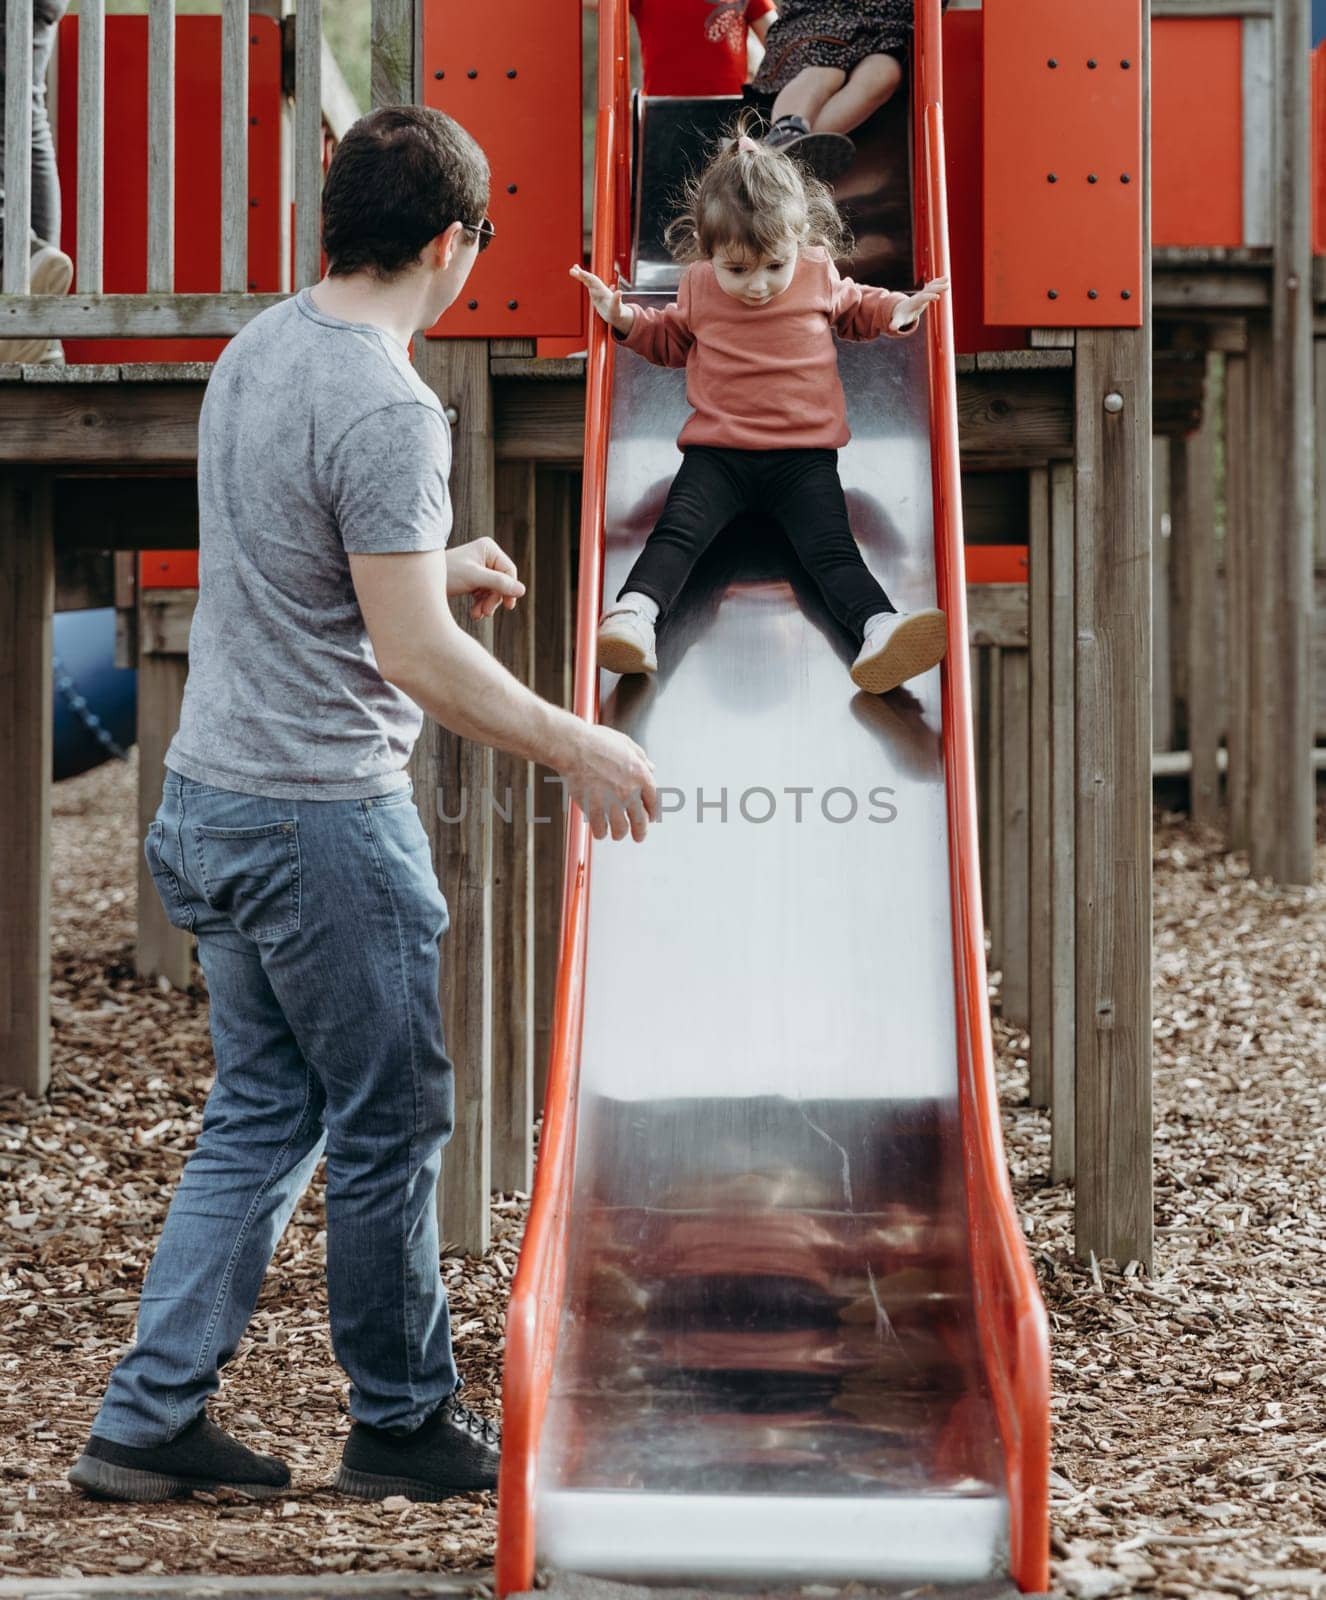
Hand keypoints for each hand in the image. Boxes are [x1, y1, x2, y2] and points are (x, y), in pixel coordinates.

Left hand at [446, 537, 525, 620]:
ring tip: (477, 615)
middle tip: (486, 613)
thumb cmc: (446, 574)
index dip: (509, 589)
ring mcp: (479, 568)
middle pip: (502, 582)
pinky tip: (474, 613)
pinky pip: (484, 594)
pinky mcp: (472, 580)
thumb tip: (522, 591)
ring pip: (494, 591)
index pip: (508, 571)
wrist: (420, 582)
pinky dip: (481, 604)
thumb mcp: (475, 578)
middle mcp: (485, 556)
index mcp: (488, 548)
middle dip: (494, 599)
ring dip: (487, 604)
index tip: (508, 606)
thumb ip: (499, 583)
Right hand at [559, 721, 656, 841]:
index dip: (652, 813)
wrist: (575, 747)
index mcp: (641, 776)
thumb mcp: (626, 744)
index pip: (654, 802)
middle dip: (640, 833)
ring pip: (621, 830)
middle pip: (640, 821)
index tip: (649, 818)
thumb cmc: (597, 742)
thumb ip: (641, 759)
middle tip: (638, 837)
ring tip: (615, 833)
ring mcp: (613, 802)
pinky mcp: (595, 809)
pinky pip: (600, 830)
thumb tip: (652, 768)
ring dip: (619, 834)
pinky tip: (599, 830)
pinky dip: (600, 832)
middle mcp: (630, 792)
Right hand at [570, 264, 634, 335]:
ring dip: (581, 275)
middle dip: (582, 274)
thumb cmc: (617, 313)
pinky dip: (583, 278)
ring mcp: (597, 291)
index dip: (587, 276)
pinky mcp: (595, 293)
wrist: (618, 314)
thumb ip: (616, 300)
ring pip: (588, 280)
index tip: (580, 272)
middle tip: (572, 270)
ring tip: (572, 269)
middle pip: (590, 279)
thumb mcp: (616, 308)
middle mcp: (600, 289)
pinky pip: (588, 284)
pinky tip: (577, 273)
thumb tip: (619, 292)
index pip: (594, 281)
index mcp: (603, 291)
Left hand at [890, 274, 948, 330]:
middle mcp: (918, 296)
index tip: (937, 297)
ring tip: (948, 278)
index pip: (922, 298)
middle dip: (936, 288)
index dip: (929, 297)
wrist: (900, 309)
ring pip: (931, 286)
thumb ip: (895, 323)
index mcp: (914, 302)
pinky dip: (938, 283)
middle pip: (928, 290)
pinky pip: (932, 287)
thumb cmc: (900, 316)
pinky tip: (946, 280)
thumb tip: (891, 328)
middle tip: (946, 286)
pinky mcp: (925, 294)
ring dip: (939, 283)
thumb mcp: (898, 320)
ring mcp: (922, 294)